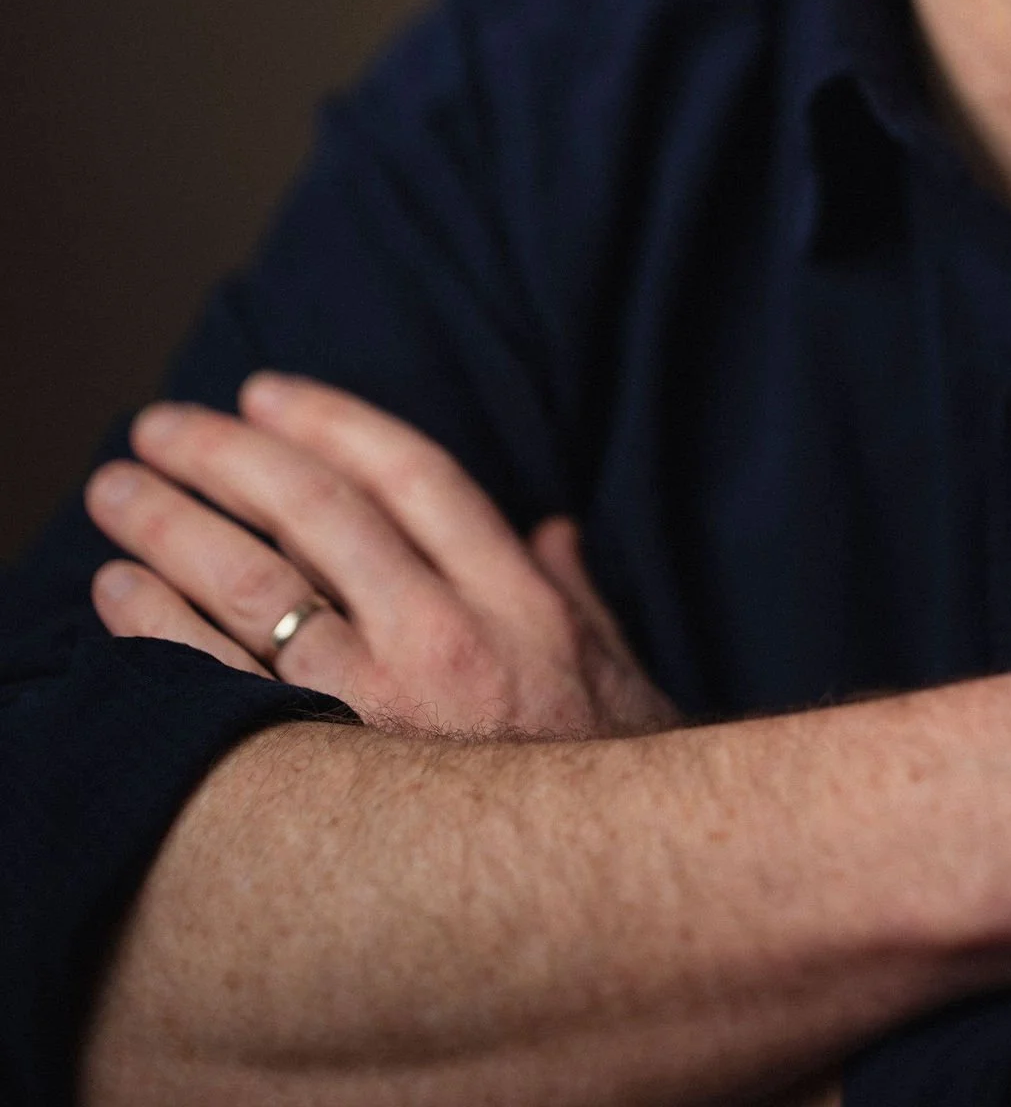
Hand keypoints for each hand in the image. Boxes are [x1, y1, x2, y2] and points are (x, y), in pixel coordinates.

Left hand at [86, 374, 677, 738]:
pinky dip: (157, 628)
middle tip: (160, 427)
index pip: (410, 473)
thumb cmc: (608, 781)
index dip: (330, 421)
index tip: (266, 393)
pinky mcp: (322, 780)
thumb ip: (572, 591)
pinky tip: (117, 593)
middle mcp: (442, 637)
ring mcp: (375, 711)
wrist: (598, 898)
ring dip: (173, 527)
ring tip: (116, 494)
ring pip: (253, 588)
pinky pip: (216, 686)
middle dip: (227, 456)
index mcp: (515, 597)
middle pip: (315, 512)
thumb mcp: (615, 670)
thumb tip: (552, 533)